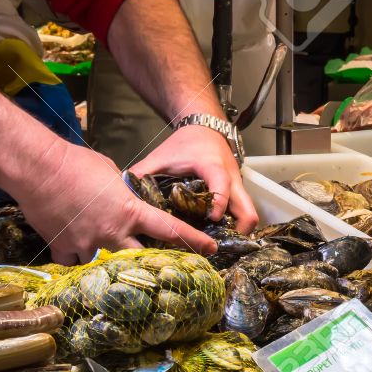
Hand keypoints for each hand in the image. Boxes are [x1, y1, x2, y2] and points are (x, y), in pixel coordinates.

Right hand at [22, 141, 216, 264]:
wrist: (37, 167)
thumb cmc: (76, 163)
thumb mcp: (112, 176)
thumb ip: (125, 195)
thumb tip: (128, 201)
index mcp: (130, 212)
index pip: (170, 229)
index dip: (193, 240)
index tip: (211, 248)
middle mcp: (113, 233)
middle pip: (143, 260)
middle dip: (153, 266)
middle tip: (162, 271)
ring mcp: (88, 244)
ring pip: (107, 267)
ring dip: (111, 266)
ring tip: (113, 267)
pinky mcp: (64, 248)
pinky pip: (74, 264)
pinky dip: (76, 262)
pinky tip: (76, 257)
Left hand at [130, 124, 258, 233]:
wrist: (204, 128)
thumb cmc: (184, 143)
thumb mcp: (161, 157)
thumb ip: (142, 173)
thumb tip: (122, 193)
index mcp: (212, 167)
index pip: (222, 185)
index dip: (219, 203)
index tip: (211, 218)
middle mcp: (231, 179)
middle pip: (248, 211)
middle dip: (238, 231)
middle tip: (218, 243)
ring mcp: (238, 186)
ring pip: (249, 215)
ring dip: (237, 230)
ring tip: (217, 242)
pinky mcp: (238, 191)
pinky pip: (243, 212)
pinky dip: (235, 224)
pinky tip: (217, 232)